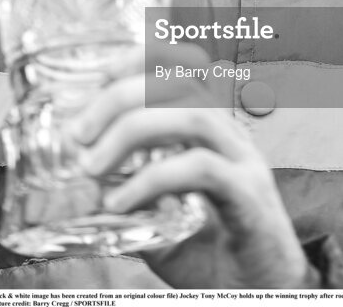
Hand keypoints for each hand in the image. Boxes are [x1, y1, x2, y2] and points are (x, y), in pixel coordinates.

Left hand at [70, 46, 315, 288]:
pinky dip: (152, 179)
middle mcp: (232, 135)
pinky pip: (200, 168)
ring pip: (191, 116)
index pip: (185, 65)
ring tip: (92, 165)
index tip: (100, 78)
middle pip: (181, 83)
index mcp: (215, 129)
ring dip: (131, 130)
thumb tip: (81, 182)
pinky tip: (120, 203)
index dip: (142, 59)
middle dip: (120, 97)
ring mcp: (245, 162)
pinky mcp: (249, 197)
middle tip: (79, 135)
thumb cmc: (216, 256)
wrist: (263, 298)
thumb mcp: (163, 219)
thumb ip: (131, 196)